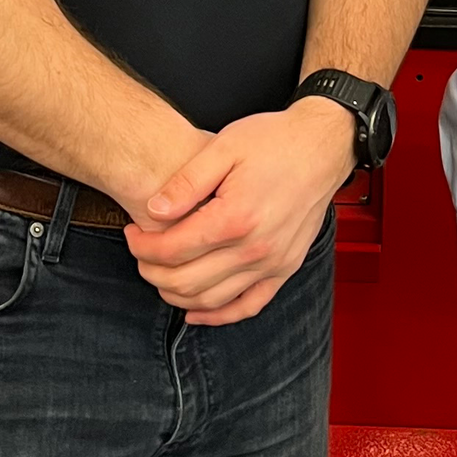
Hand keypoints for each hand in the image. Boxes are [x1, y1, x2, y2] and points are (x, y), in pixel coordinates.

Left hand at [122, 97, 354, 325]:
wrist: (322, 145)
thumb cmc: (276, 141)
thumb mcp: (224, 147)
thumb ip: (186, 181)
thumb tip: (153, 210)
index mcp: (236, 217)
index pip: (173, 249)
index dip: (143, 246)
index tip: (133, 233)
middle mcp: (256, 248)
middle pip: (186, 281)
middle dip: (151, 271)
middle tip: (140, 251)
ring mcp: (273, 263)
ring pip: (211, 300)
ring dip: (176, 294)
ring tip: (160, 273)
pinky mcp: (285, 268)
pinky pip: (249, 306)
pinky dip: (218, 315)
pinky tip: (197, 311)